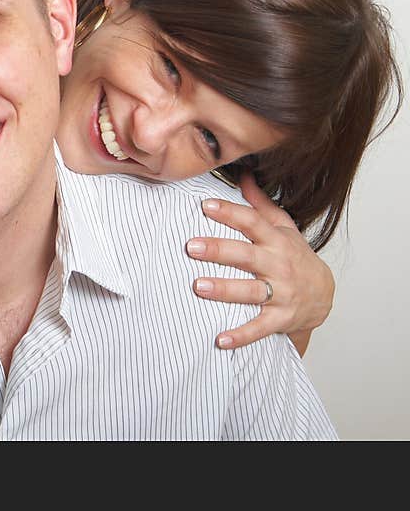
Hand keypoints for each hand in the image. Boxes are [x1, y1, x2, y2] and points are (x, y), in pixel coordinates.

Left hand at [185, 172, 334, 354]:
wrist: (323, 295)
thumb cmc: (294, 256)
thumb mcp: (283, 227)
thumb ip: (261, 204)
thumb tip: (243, 173)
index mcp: (276, 241)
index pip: (251, 223)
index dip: (229, 213)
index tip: (205, 205)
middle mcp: (278, 265)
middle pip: (247, 255)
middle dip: (219, 250)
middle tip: (190, 247)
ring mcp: (281, 293)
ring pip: (251, 291)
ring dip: (225, 290)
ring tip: (198, 287)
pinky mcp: (280, 319)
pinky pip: (259, 328)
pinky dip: (240, 336)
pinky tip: (219, 340)